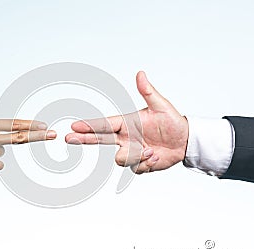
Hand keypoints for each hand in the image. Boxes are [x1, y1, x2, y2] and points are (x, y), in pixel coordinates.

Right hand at [65, 71, 187, 173]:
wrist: (185, 141)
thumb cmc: (172, 121)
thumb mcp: (161, 106)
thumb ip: (148, 91)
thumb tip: (140, 74)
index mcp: (127, 123)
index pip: (104, 124)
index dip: (89, 125)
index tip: (74, 125)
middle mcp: (125, 138)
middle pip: (100, 140)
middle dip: (84, 139)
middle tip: (69, 138)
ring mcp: (131, 151)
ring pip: (120, 159)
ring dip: (137, 156)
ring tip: (153, 151)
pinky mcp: (139, 164)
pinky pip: (135, 169)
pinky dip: (147, 164)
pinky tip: (156, 157)